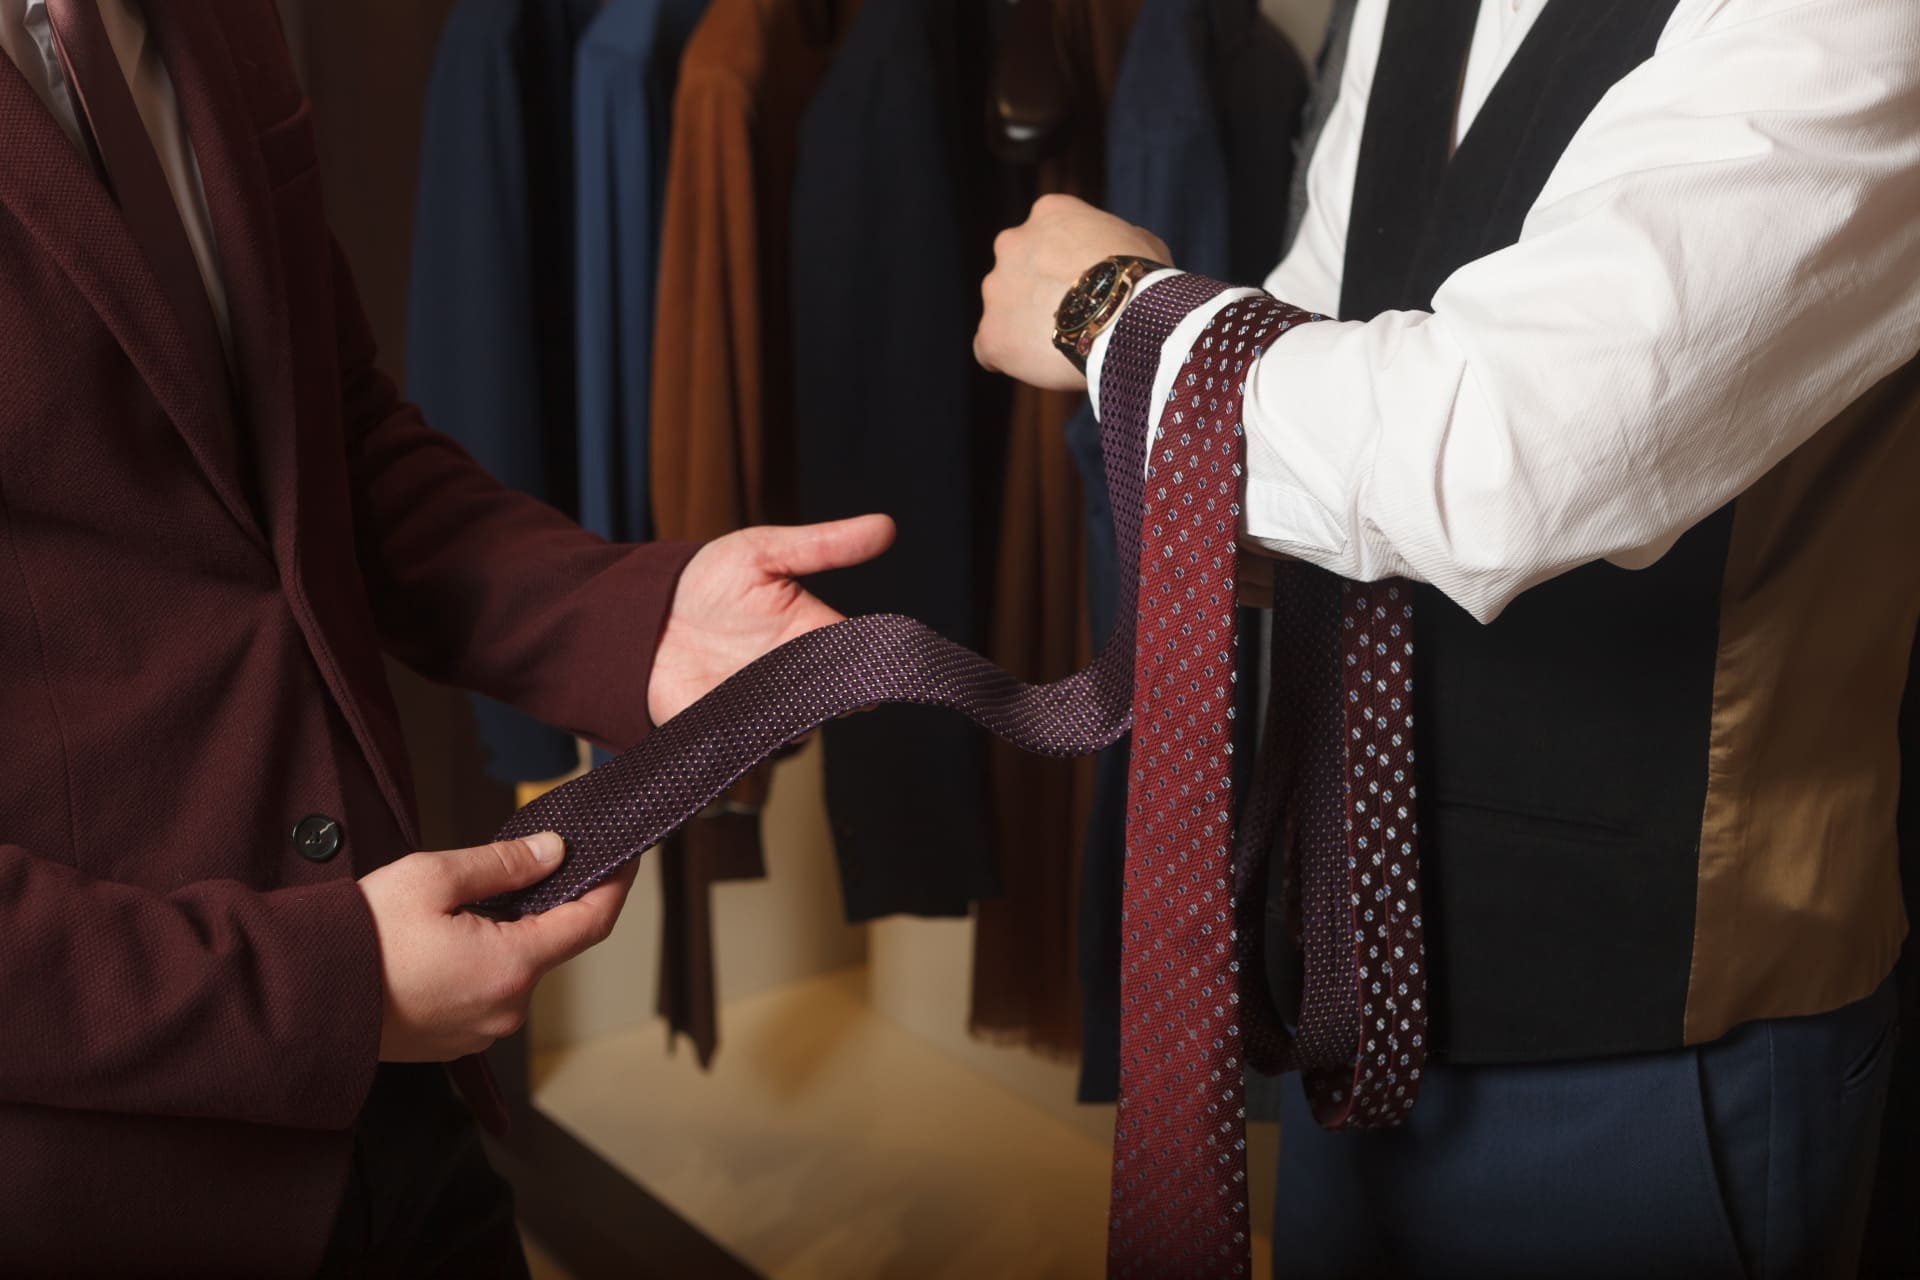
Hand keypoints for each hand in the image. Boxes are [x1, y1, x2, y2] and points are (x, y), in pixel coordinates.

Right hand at [360, 833, 637, 1060]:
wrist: (299, 1000)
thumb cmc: (360, 938)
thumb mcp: (434, 878)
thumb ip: (504, 864)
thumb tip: (555, 852)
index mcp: (511, 967)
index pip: (591, 923)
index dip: (614, 885)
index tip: (626, 857)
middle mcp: (506, 1008)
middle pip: (550, 945)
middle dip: (545, 904)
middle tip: (524, 863)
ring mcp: (481, 1031)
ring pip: (517, 968)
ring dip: (508, 934)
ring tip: (464, 904)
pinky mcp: (455, 1041)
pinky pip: (487, 992)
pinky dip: (483, 961)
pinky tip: (446, 940)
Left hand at [647, 515, 896, 724]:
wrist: (640, 616)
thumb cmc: (705, 579)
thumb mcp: (764, 550)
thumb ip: (823, 545)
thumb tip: (887, 525)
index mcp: (812, 633)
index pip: (860, 655)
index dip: (873, 664)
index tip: (874, 666)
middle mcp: (795, 676)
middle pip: (837, 700)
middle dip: (838, 698)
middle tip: (827, 684)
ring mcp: (764, 707)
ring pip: (800, 729)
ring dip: (795, 718)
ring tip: (774, 694)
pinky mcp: (729, 733)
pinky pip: (753, 750)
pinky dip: (754, 743)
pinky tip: (745, 720)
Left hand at [974, 193, 1172, 391]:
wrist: (1128, 320)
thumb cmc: (1144, 280)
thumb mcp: (1139, 242)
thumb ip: (1113, 241)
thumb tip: (1116, 251)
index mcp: (1049, 213)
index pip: (1044, 237)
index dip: (1062, 265)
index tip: (1082, 287)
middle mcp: (1012, 243)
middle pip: (1017, 270)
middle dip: (1036, 291)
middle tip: (1069, 317)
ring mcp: (996, 289)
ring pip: (1002, 309)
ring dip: (1023, 324)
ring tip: (1061, 345)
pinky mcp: (991, 334)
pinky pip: (990, 349)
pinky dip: (1009, 357)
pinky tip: (1036, 365)